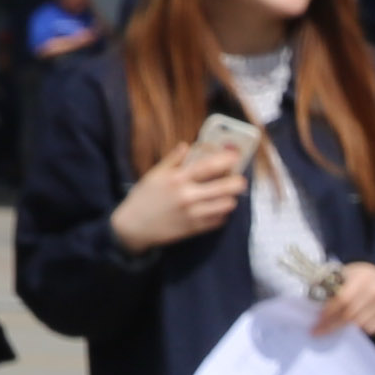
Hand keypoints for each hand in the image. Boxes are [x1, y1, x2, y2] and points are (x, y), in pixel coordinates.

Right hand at [108, 136, 251, 252]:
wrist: (134, 226)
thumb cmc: (144, 197)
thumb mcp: (154, 175)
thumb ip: (173, 160)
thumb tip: (187, 145)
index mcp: (177, 179)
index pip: (208, 166)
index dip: (226, 160)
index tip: (236, 156)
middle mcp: (187, 196)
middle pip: (225, 188)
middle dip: (237, 182)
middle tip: (239, 179)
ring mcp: (193, 214)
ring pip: (226, 205)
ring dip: (231, 198)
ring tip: (228, 194)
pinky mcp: (195, 228)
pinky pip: (219, 220)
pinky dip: (222, 213)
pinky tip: (217, 208)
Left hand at [318, 260, 374, 341]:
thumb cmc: (355, 277)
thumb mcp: (342, 274)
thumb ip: (329, 287)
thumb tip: (312, 306)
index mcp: (362, 277)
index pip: (342, 299)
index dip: (328, 312)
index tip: (316, 322)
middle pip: (350, 315)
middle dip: (332, 325)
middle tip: (318, 331)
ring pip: (360, 324)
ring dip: (344, 328)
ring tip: (334, 326)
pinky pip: (372, 329)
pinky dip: (360, 329)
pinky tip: (354, 323)